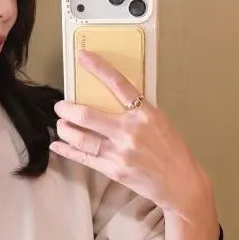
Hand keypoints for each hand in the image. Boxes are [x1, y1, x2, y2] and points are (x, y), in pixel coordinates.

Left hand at [51, 49, 212, 222]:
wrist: (181, 183)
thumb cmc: (172, 151)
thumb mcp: (160, 122)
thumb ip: (138, 111)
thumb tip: (113, 101)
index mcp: (145, 113)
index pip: (118, 84)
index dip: (97, 68)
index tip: (82, 56)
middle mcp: (130, 131)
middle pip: (87, 115)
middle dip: (67, 109)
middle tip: (60, 107)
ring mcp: (120, 152)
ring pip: (81, 138)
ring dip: (65, 130)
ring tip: (60, 125)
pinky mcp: (114, 171)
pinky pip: (85, 158)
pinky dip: (68, 151)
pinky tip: (57, 146)